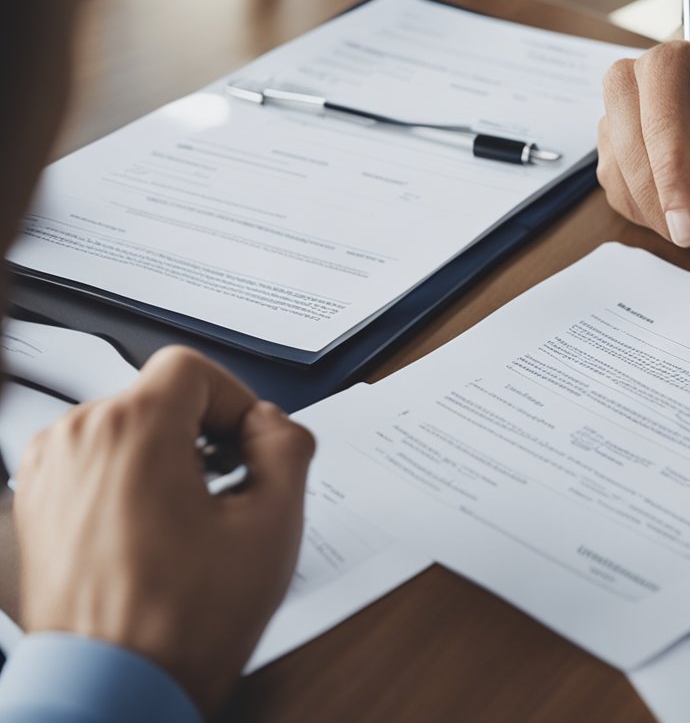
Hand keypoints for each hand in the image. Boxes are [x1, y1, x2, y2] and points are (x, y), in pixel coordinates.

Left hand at [14, 347, 314, 713]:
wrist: (113, 688)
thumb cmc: (179, 623)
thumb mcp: (272, 525)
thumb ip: (287, 449)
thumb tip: (273, 426)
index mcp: (132, 429)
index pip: (191, 369)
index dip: (237, 401)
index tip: (251, 444)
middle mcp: (78, 439)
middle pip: (158, 397)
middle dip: (205, 434)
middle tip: (236, 488)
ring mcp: (47, 472)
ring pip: (126, 429)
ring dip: (168, 458)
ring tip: (196, 518)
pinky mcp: (34, 504)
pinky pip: (95, 463)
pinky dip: (129, 481)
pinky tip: (159, 533)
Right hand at [597, 32, 689, 245]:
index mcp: (671, 62)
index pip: (663, 125)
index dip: (676, 181)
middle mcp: (628, 82)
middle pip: (634, 155)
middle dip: (665, 206)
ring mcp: (611, 117)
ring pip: (622, 180)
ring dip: (658, 213)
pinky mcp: (607, 149)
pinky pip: (619, 194)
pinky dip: (649, 214)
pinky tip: (678, 209)